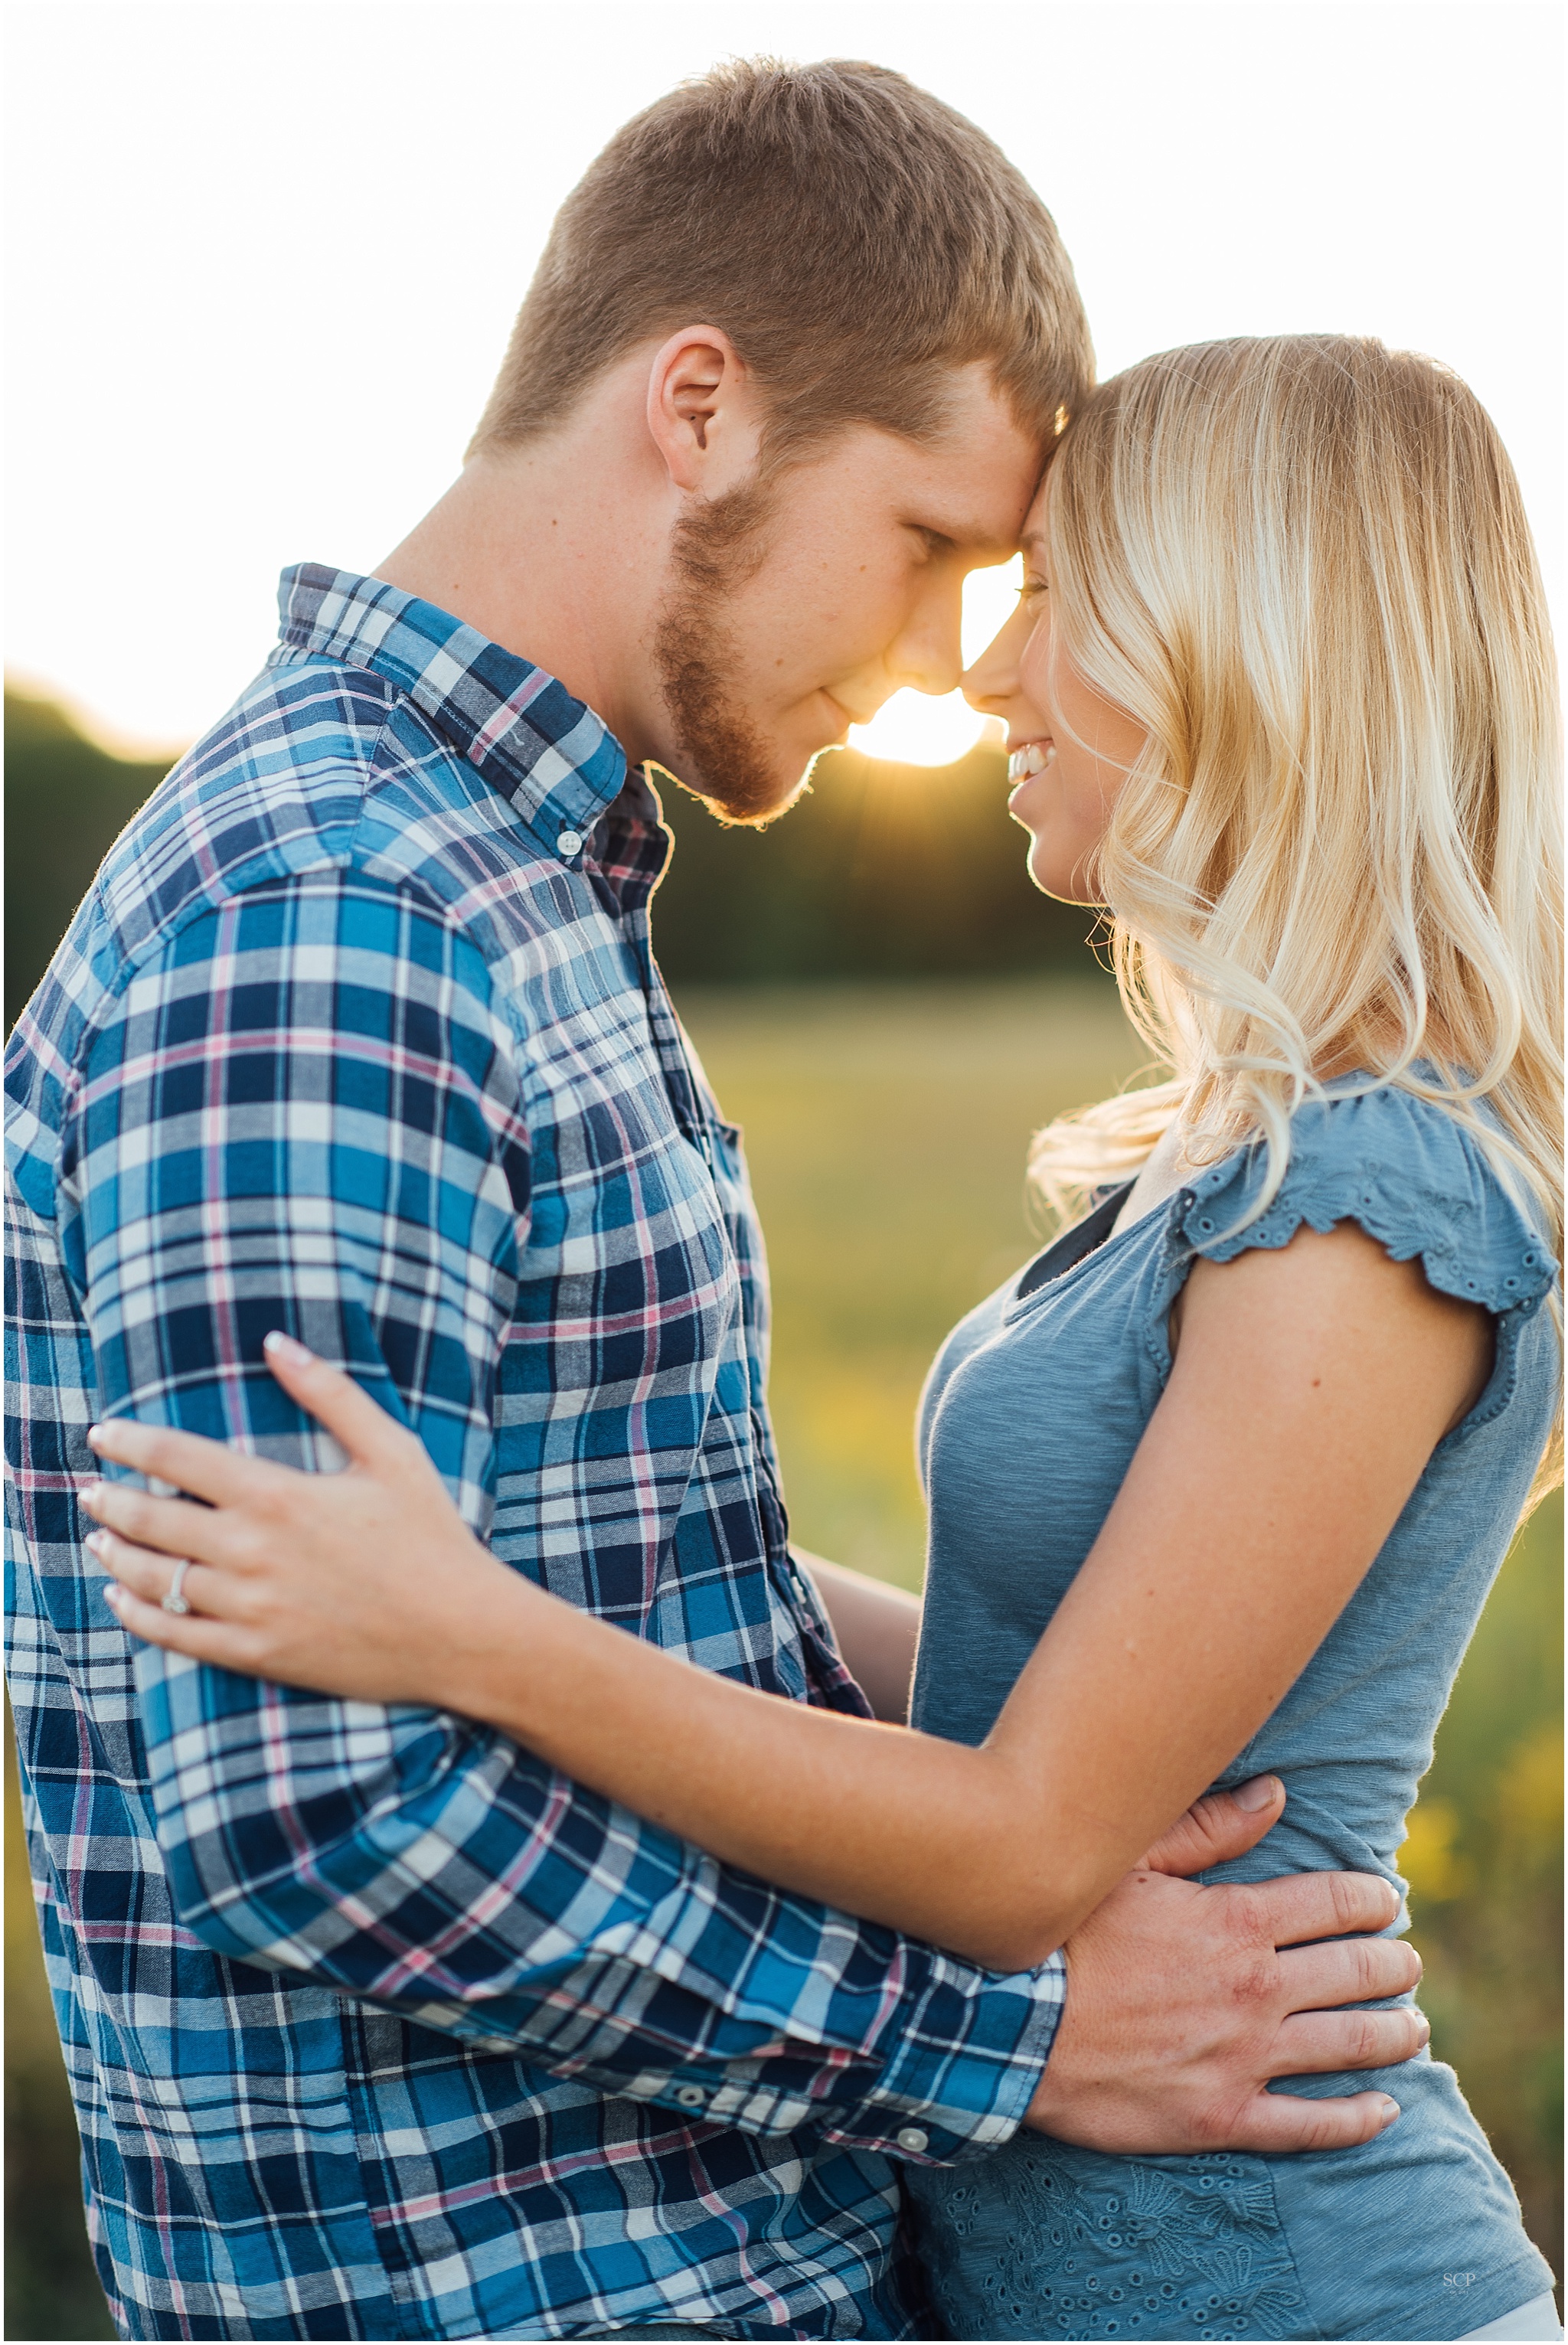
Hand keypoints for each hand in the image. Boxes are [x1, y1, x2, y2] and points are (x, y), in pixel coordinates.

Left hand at [81, 1336, 517, 1704]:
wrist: (460, 1632)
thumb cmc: (431, 1535)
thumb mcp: (391, 1451)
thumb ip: (331, 1393)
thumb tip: (276, 1342)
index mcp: (279, 1495)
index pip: (177, 1458)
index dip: (130, 1442)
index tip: (104, 1433)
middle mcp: (252, 1551)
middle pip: (152, 1518)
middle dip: (110, 1499)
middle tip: (90, 1488)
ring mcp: (250, 1608)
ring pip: (154, 1577)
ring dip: (115, 1552)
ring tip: (98, 1537)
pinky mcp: (256, 1654)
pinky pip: (174, 1635)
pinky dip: (136, 1614)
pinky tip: (121, 1597)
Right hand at [1027, 1785, 1422, 2153]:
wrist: (1013, 2024)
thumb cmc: (1065, 1933)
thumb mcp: (1130, 1862)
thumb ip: (1208, 1828)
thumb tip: (1276, 1794)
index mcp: (1237, 1921)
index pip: (1338, 1904)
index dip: (1374, 1901)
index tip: (1388, 1903)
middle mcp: (1256, 1989)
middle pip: (1358, 1973)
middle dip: (1394, 1965)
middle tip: (1406, 1964)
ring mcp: (1244, 2057)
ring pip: (1350, 2045)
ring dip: (1394, 2034)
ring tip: (1413, 2028)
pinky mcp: (1223, 2116)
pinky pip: (1311, 2125)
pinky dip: (1357, 2118)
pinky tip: (1384, 2109)